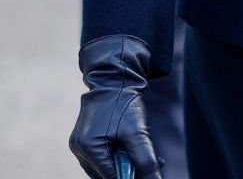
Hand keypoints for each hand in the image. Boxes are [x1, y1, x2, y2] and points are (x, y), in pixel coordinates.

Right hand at [70, 35, 162, 178]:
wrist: (114, 80)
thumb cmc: (125, 105)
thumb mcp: (138, 134)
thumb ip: (146, 161)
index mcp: (88, 149)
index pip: (110, 177)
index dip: (131, 177)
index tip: (150, 172)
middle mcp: (79, 149)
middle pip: (106, 173)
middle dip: (130, 170)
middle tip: (156, 162)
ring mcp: (79, 145)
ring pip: (104, 166)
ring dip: (125, 163)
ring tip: (147, 153)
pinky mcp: (84, 139)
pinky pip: (101, 156)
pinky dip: (118, 155)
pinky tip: (134, 147)